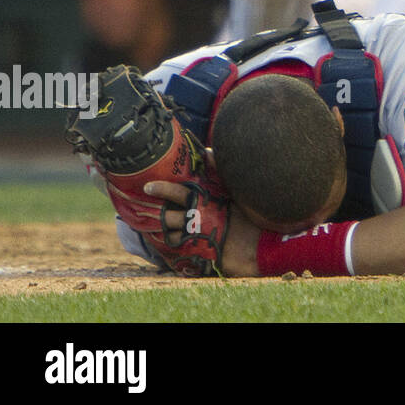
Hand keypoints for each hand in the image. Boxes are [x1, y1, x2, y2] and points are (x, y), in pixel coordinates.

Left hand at [145, 179, 260, 276]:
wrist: (260, 245)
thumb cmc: (251, 214)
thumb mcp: (237, 189)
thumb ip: (220, 170)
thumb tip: (207, 150)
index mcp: (205, 202)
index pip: (179, 192)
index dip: (162, 188)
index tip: (148, 186)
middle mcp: (197, 219)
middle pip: (169, 216)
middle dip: (155, 214)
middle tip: (144, 211)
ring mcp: (196, 238)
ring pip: (171, 235)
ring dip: (165, 232)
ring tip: (157, 230)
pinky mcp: (198, 254)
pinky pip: (179, 251)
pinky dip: (173, 248)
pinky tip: (171, 247)